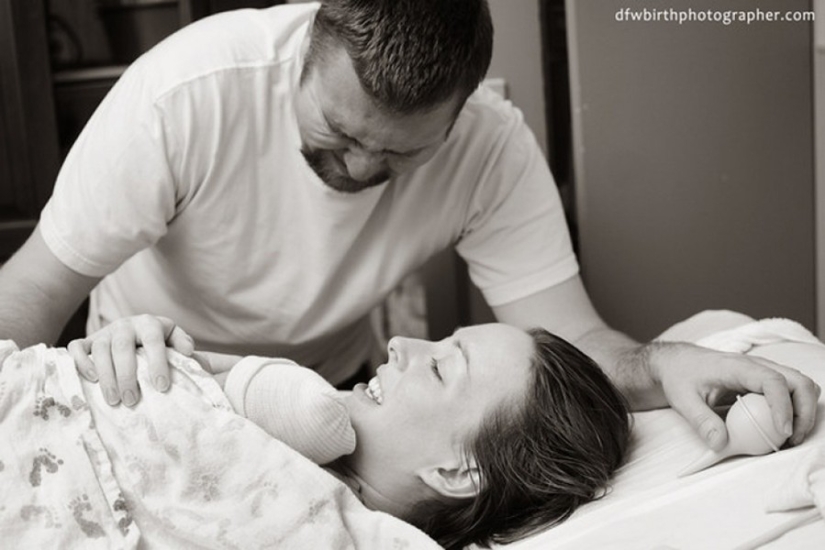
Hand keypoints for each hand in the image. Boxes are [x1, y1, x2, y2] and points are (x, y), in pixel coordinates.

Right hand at [68, 314, 194, 406]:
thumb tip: (189, 353)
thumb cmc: (159, 345)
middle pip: (122, 347)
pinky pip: (76, 347)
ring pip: (100, 349)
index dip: (158, 363)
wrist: (136, 334)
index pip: (154, 341)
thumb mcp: (174, 341)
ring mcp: (104, 332)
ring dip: (106, 376)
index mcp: (150, 324)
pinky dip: (80, 362)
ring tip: (114, 401)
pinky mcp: (87, 341)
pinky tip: (91, 380)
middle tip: (133, 401)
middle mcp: (125, 324)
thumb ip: (182, 344)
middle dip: (127, 376)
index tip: (162, 387)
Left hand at [650, 341, 821, 449]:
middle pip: (798, 381)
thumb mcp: (682, 399)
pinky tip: (781, 429)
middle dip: (804, 411)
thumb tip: (720, 444)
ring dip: (804, 411)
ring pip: (801, 385)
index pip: (772, 381)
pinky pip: (792, 391)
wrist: (678, 363)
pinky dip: (797, 409)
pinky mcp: (766, 380)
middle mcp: (757, 365)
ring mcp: (764, 371)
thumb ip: (700, 421)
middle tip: (791, 439)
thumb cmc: (680, 376)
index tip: (783, 432)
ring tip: (789, 437)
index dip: (782, 407)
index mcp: (737, 367)